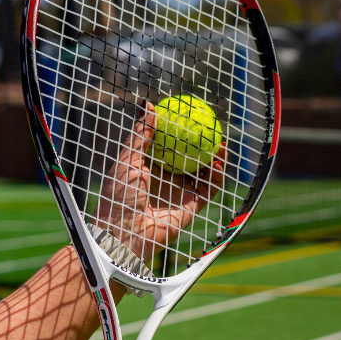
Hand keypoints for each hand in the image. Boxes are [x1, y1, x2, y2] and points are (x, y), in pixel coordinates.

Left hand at [95, 100, 224, 261]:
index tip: (190, 115)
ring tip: (221, 143)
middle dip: (203, 142)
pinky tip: (217, 163)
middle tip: (212, 126)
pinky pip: (209, 189)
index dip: (181, 130)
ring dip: (215, 157)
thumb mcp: (128, 160)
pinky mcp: (192, 206)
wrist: (124, 234)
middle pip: (191, 156)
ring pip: (204, 171)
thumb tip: (149, 104)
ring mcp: (181, 192)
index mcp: (151, 165)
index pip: (170, 144)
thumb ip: (141, 134)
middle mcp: (168, 177)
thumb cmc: (119, 196)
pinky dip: (216, 176)